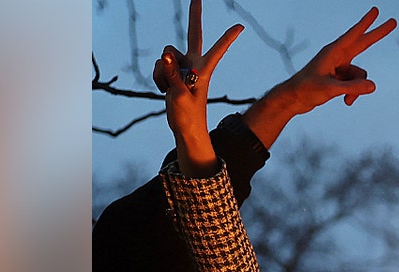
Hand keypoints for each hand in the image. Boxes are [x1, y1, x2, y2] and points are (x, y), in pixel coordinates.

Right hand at [152, 0, 243, 176]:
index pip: (218, 50)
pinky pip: (159, 66)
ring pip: (165, 56)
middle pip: (194, 34)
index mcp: (203, 70)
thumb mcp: (179, 96)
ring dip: (162, 72)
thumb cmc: (188, 116)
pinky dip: (158, 78)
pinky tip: (165, 90)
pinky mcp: (172, 72)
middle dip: (195, 15)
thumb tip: (165, 54)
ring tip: (171, 90)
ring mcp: (183, 67)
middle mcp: (194, 63)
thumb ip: (171, 73)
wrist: (185, 128)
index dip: (227, 38)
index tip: (240, 26)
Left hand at [243, 8, 396, 147]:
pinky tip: (346, 102)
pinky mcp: (338, 77)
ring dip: (357, 89)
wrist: (293, 99)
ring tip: (346, 99)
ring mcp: (339, 67)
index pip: (354, 35)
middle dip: (378, 34)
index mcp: (333, 52)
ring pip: (360, 75)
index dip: (366, 23)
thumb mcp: (330, 89)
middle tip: (394, 22)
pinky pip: (355, 84)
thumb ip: (352, 88)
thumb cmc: (306, 90)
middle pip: (363, 43)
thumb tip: (373, 86)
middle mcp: (337, 56)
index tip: (375, 10)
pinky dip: (353, 93)